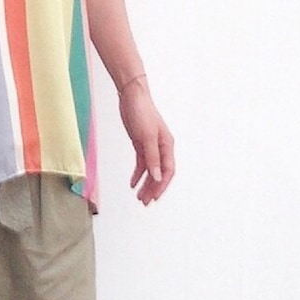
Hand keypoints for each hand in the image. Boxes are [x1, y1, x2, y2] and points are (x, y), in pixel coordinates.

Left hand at [118, 79, 174, 204]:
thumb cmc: (142, 112)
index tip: (154, 197)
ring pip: (150, 170)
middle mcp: (161, 147)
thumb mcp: (146, 137)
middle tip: (145, 202)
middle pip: (159, 173)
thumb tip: (156, 177)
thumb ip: (152, 158)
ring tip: (139, 197)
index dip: (161, 186)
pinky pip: (141, 163)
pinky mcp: (141, 144)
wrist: (131, 96)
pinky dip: (138, 174)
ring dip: (145, 184)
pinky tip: (133, 183)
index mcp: (167, 145)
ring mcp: (151, 146)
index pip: (167, 171)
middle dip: (153, 188)